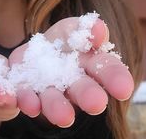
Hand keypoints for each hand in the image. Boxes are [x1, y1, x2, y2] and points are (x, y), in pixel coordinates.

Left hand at [8, 17, 133, 127]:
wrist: (33, 56)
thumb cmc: (62, 41)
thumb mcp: (71, 29)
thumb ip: (84, 29)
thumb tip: (99, 28)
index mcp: (90, 60)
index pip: (105, 66)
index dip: (113, 74)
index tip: (119, 80)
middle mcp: (73, 80)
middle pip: (83, 88)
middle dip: (89, 94)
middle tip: (96, 103)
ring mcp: (49, 89)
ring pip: (54, 99)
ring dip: (58, 106)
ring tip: (63, 116)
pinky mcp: (27, 92)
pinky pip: (27, 97)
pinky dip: (28, 100)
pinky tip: (31, 104)